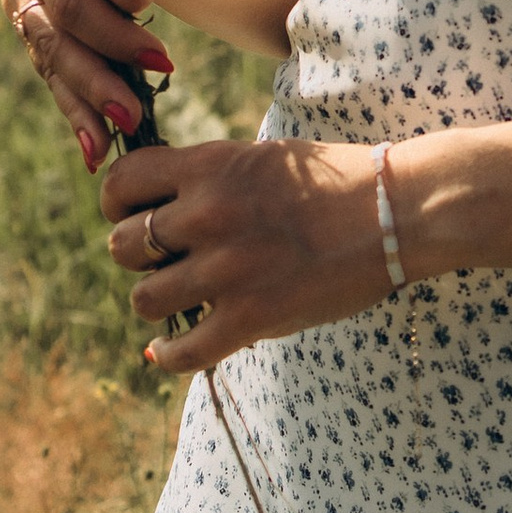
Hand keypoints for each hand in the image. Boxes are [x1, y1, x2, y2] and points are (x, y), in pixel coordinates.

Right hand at [0, 0, 179, 172]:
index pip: (71, 0)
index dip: (113, 35)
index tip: (162, 62)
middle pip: (53, 37)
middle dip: (96, 80)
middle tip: (132, 117)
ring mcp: (20, 5)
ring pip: (49, 63)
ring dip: (82, 106)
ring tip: (107, 146)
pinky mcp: (33, 32)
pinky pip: (53, 76)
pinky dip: (76, 111)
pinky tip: (93, 148)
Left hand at [96, 134, 396, 377]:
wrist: (395, 211)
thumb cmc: (337, 181)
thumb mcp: (264, 158)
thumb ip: (212, 177)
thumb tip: (165, 203)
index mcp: (211, 167)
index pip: (123, 180)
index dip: (116, 201)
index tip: (127, 213)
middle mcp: (208, 215)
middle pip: (123, 245)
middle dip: (136, 255)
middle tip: (162, 260)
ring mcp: (227, 269)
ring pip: (145, 299)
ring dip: (156, 301)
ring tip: (177, 299)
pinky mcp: (250, 317)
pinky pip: (182, 350)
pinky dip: (167, 354)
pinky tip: (166, 350)